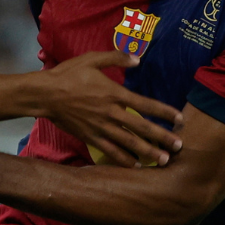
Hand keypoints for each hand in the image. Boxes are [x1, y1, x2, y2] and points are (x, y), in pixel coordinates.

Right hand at [37, 50, 182, 166]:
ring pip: (129, 143)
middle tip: (179, 146)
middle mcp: (111, 113)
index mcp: (114, 93)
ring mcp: (101, 127)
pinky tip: (136, 166)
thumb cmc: (68, 74)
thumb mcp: (92, 59)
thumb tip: (138, 59)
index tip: (179, 119)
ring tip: (164, 161)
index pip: (146, 105)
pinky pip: (110, 151)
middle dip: (162, 138)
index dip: (164, 112)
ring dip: (148, 152)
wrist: (45, 95)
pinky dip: (123, 160)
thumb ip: (116, 58)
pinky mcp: (90, 137)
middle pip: (142, 128)